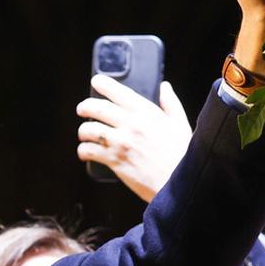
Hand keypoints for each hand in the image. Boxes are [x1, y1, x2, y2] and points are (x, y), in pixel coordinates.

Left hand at [76, 76, 191, 202]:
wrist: (179, 184)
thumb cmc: (182, 155)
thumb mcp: (180, 124)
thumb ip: (171, 103)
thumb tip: (164, 87)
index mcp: (146, 112)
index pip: (118, 91)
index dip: (103, 83)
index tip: (96, 81)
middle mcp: (131, 124)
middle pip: (96, 107)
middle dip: (84, 106)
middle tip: (82, 109)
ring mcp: (121, 142)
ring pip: (88, 129)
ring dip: (83, 130)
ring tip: (85, 134)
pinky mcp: (114, 160)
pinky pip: (89, 150)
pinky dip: (83, 150)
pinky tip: (86, 152)